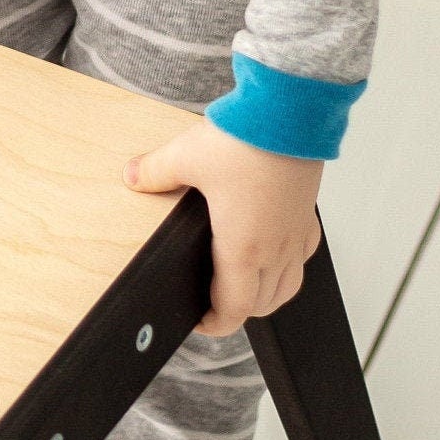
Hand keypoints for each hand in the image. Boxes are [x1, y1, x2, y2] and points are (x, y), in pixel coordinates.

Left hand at [124, 116, 322, 336]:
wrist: (291, 113)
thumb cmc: (248, 139)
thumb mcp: (184, 157)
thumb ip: (154, 172)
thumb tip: (132, 177)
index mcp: (243, 249)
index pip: (234, 310)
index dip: (214, 325)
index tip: (198, 321)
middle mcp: (275, 249)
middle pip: (263, 305)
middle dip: (237, 312)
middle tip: (213, 304)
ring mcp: (295, 234)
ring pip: (288, 286)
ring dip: (266, 295)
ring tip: (244, 287)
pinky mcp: (308, 215)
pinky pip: (302, 256)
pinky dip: (287, 266)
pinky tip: (272, 250)